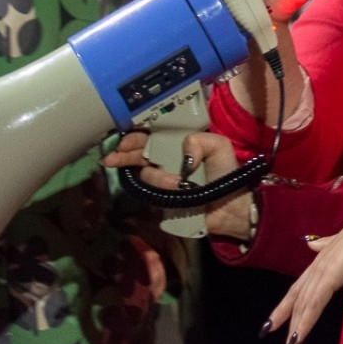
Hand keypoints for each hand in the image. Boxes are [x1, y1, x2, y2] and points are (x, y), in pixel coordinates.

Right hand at [102, 131, 256, 239]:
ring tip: (177, 182)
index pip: (152, 137)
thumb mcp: (219, 146)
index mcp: (179, 145)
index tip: (125, 142)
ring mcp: (164, 180)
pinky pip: (151, 192)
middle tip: (111, 159)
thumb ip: (198, 140)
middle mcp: (168, 161)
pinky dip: (159, 188)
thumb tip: (181, 152)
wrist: (231, 206)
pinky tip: (170, 188)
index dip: (136, 138)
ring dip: (156, 176)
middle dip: (124, 155)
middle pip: (140, 155)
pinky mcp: (164, 198)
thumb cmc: (226, 173)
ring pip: (146, 174)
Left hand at [264, 191, 342, 343]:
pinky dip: (306, 321)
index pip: (298, 288)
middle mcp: (317, 264)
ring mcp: (322, 270)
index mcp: (320, 260)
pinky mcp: (331, 275)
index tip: (272, 324)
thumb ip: (328, 245)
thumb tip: (312, 245)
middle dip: (288, 324)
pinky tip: (299, 336)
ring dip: (296, 329)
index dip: (284, 307)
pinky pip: (315, 303)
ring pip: (303, 304)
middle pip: (297, 299)